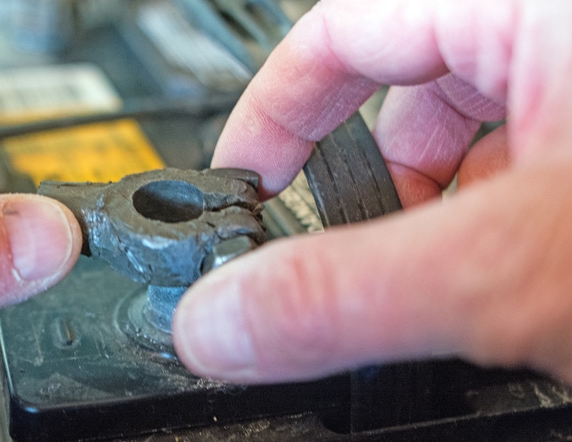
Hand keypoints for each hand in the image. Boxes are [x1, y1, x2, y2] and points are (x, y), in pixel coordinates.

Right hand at [174, 0, 571, 384]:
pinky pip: (534, 159)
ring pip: (476, 130)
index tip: (245, 183)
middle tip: (349, 251)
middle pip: (408, 86)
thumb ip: (349, 291)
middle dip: (367, 182)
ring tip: (443, 275)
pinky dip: (498, 217)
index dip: (273, 111)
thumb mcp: (510, 266)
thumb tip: (223, 317)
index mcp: (535, 3)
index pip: (343, 27)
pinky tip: (511, 274)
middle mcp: (565, 30)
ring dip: (438, 208)